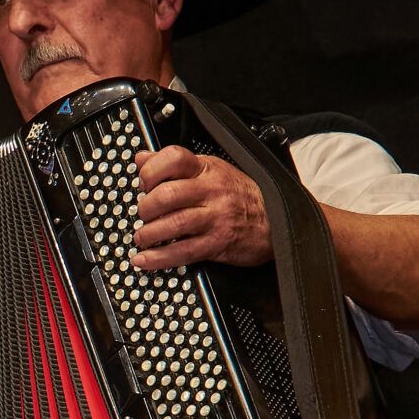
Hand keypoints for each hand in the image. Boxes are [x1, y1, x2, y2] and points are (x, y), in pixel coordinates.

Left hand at [131, 147, 272, 269]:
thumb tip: (142, 158)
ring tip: (143, 237)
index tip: (143, 182)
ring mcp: (214, 218)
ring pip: (172, 224)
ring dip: (148, 234)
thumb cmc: (240, 196)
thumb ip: (175, 165)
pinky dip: (157, 258)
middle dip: (145, 207)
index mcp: (207, 169)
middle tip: (143, 215)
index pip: (174, 158)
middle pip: (167, 194)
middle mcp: (211, 191)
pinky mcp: (216, 243)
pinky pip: (182, 252)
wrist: (276, 221)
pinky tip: (144, 259)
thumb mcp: (211, 170)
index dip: (151, 170)